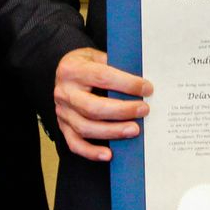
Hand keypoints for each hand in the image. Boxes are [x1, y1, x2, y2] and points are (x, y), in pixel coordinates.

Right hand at [53, 47, 149, 161]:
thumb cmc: (86, 64)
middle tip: (143, 110)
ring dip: (112, 131)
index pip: (102, 77)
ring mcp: (62, 112)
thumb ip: (115, 66)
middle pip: (93, 107)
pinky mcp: (63, 127)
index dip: (126, 84)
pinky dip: (91, 152)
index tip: (147, 88)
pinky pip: (75, 144)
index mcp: (72, 69)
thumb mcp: (97, 56)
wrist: (64, 71)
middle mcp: (64, 92)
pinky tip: (109, 154)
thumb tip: (142, 83)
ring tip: (134, 130)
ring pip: (85, 127)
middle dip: (122, 111)